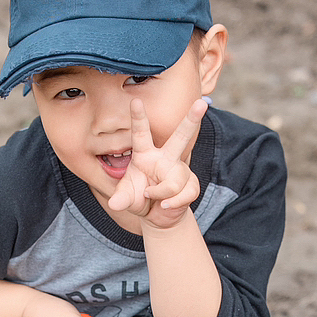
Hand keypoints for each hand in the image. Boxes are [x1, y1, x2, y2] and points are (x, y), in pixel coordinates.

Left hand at [108, 97, 205, 228]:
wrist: (156, 216)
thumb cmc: (138, 199)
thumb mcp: (126, 198)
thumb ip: (120, 199)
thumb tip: (115, 204)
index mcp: (145, 154)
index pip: (141, 134)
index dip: (138, 118)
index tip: (135, 101)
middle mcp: (164, 158)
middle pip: (180, 137)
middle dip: (191, 121)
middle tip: (201, 103)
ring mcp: (179, 170)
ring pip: (175, 180)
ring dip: (162, 193)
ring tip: (154, 199)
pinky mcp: (191, 185)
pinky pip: (184, 193)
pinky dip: (172, 203)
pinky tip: (165, 206)